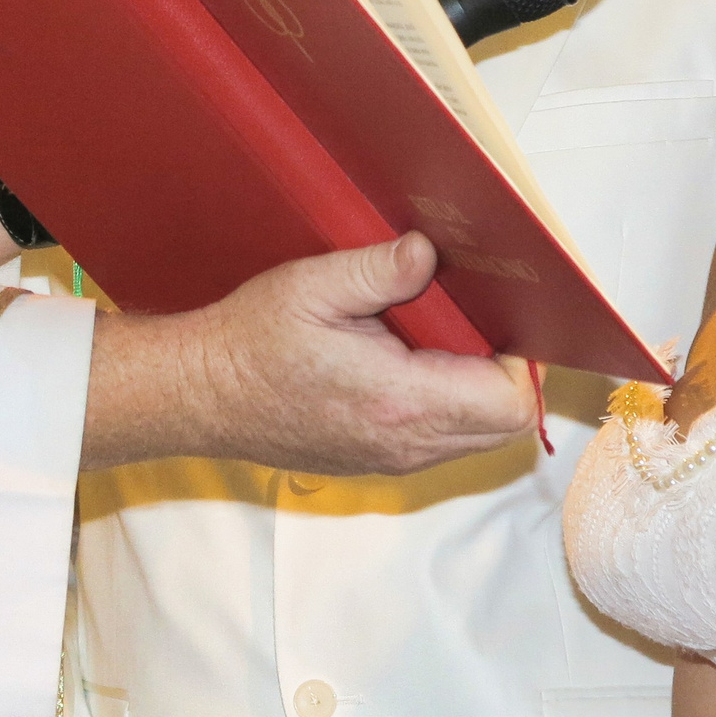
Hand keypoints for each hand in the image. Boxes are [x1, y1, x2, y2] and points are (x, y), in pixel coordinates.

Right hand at [80, 234, 535, 475]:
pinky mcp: (378, 463)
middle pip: (505, 426)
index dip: (517, 359)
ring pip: (476, 438)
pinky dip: (446, 407)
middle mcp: (405, 445)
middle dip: (503, 375)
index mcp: (400, 402)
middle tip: (470, 321)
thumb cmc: (249, 342)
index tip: (494, 317)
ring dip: (475, 392)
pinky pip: (442, 443)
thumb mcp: (312, 286)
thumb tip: (430, 253)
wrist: (198, 395)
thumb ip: (380, 270)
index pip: (509, 402)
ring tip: (435, 338)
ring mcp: (392, 461)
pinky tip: (409, 364)